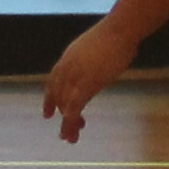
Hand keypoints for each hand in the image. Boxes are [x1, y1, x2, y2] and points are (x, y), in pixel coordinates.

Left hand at [42, 18, 137, 143]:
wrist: (120, 30)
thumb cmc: (117, 35)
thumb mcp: (98, 48)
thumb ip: (94, 60)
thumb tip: (101, 65)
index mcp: (68, 58)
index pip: (53, 82)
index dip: (50, 99)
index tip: (48, 114)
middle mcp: (66, 68)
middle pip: (57, 96)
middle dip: (61, 114)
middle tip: (67, 132)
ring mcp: (75, 76)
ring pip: (64, 105)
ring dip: (66, 124)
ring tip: (69, 139)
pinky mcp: (85, 84)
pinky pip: (73, 108)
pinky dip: (70, 122)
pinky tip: (72, 132)